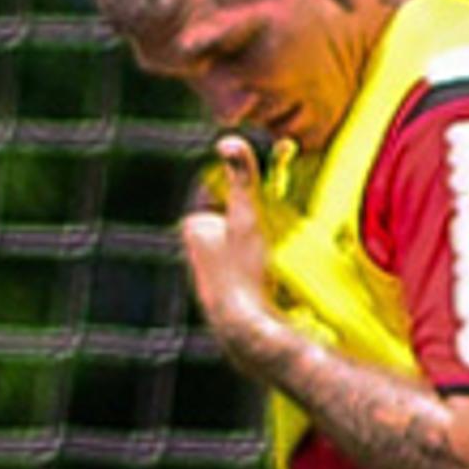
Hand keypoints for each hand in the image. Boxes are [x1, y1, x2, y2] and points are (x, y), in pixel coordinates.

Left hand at [178, 136, 285, 370]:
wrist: (245, 329)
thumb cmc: (245, 273)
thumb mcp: (248, 220)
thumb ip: (242, 180)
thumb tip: (229, 139)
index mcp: (193, 224)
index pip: (226, 195)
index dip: (250, 198)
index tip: (270, 205)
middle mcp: (194, 248)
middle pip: (233, 221)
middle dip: (254, 223)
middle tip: (274, 236)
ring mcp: (208, 272)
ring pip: (239, 247)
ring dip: (258, 248)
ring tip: (272, 262)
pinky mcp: (223, 293)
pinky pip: (244, 270)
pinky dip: (258, 270)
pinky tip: (269, 284)